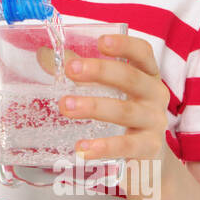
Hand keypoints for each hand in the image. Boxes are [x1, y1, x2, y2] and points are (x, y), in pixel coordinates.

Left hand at [60, 33, 171, 172]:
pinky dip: (104, 147)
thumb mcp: (111, 89)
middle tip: (70, 70)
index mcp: (147, 74)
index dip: (125, 45)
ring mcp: (154, 122)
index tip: (101, 42)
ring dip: (94, 107)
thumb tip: (44, 55)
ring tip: (66, 106)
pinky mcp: (149, 148)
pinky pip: (127, 146)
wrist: (150, 158)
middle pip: (131, 78)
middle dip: (101, 72)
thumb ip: (82, 71)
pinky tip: (83, 148)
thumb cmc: (125, 112)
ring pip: (126, 111)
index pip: (142, 53)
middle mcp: (155, 95)